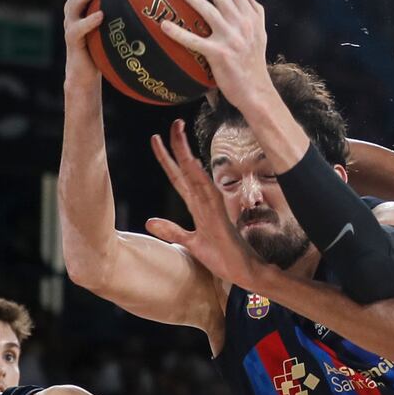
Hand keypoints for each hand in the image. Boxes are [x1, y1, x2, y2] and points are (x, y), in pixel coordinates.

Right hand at [62, 0, 124, 91]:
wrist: (85, 75)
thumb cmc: (106, 52)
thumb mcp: (118, 30)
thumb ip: (128, 15)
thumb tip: (158, 7)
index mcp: (86, 2)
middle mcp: (75, 8)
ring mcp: (71, 22)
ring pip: (77, 0)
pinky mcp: (71, 39)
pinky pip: (78, 28)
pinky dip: (89, 21)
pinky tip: (101, 16)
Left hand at [145, 119, 266, 289]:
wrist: (243, 271)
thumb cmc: (221, 257)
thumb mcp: (190, 243)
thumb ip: (171, 231)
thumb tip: (149, 221)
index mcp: (196, 205)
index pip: (178, 176)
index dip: (167, 158)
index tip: (156, 139)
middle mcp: (204, 201)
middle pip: (186, 169)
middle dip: (178, 146)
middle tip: (173, 123)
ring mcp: (212, 207)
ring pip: (196, 175)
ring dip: (186, 155)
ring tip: (178, 133)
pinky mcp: (219, 218)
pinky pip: (208, 194)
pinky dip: (199, 178)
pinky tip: (191, 163)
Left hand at [161, 0, 272, 112]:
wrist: (256, 91)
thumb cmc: (255, 64)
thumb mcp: (261, 34)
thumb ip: (257, 12)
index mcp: (250, 17)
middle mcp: (241, 24)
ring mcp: (230, 38)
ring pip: (207, 10)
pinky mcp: (218, 54)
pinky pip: (194, 40)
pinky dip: (178, 33)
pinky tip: (164, 25)